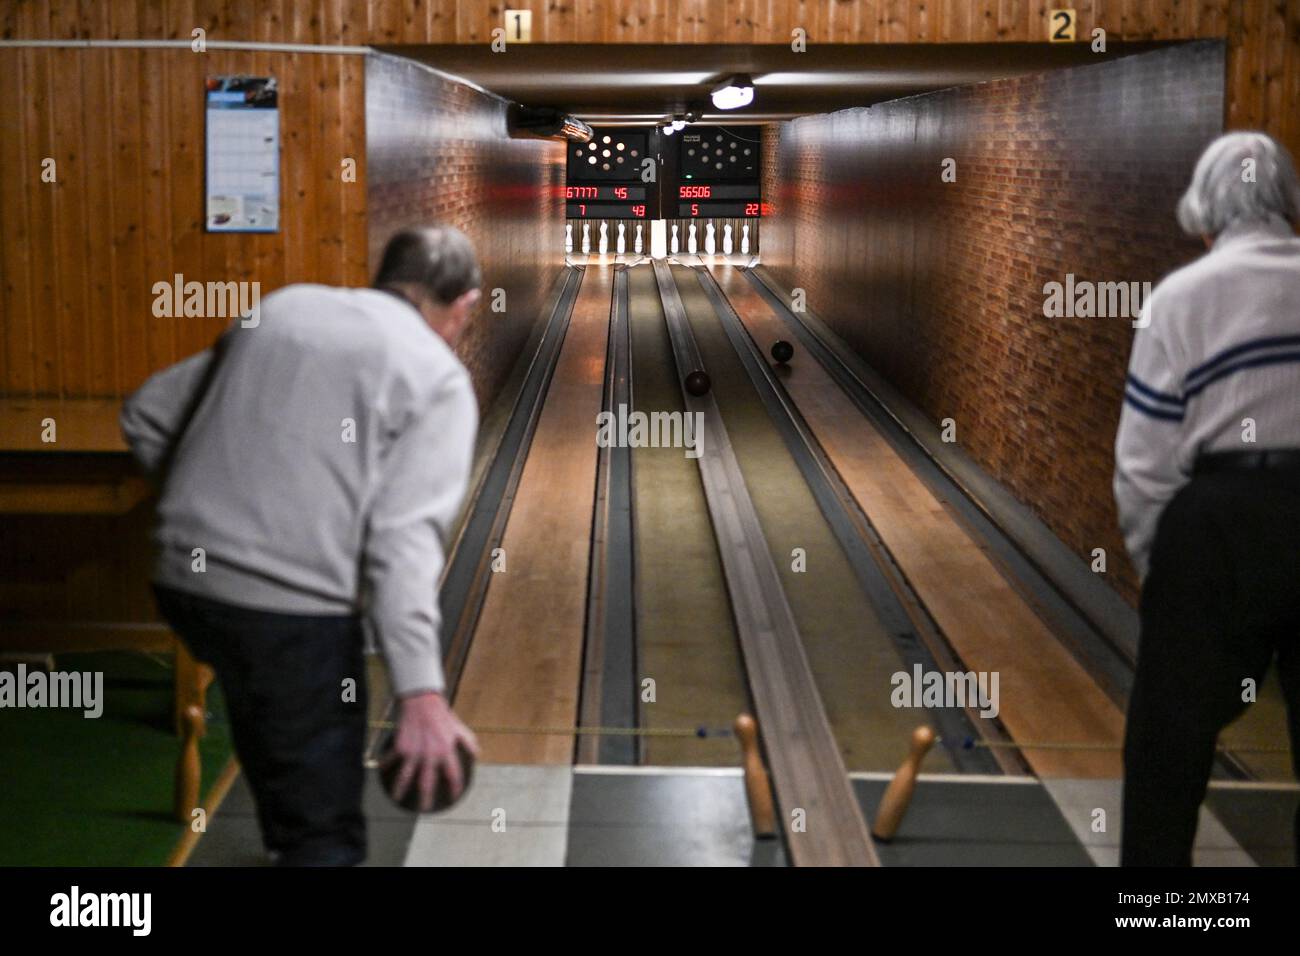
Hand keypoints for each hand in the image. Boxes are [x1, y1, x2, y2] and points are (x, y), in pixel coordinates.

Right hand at [382, 692, 478, 811]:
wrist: (423, 701)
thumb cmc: (443, 715)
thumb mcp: (459, 729)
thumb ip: (469, 743)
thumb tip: (478, 755)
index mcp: (447, 751)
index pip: (454, 775)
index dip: (455, 788)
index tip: (454, 797)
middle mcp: (430, 755)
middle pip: (427, 782)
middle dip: (425, 798)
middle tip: (424, 808)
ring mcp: (414, 752)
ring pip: (405, 776)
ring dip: (400, 789)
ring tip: (397, 799)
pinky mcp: (401, 746)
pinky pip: (392, 759)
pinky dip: (385, 766)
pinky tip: (380, 773)